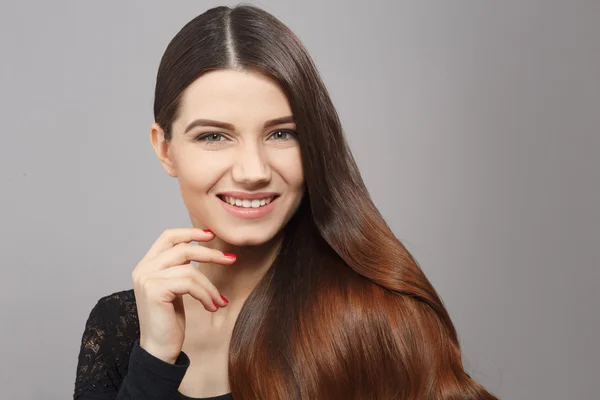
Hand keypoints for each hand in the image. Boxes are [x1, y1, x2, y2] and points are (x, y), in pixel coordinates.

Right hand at [131, 228, 235, 363]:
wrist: (159, 350)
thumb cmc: (170, 321)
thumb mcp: (176, 289)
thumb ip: (181, 268)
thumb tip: (205, 250)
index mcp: (147, 264)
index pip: (168, 237)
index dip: (190, 232)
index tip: (212, 235)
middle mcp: (143, 268)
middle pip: (182, 248)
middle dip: (210, 254)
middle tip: (231, 259)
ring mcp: (146, 278)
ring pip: (190, 270)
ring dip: (210, 286)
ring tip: (219, 301)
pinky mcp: (154, 290)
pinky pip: (189, 284)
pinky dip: (206, 294)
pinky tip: (211, 307)